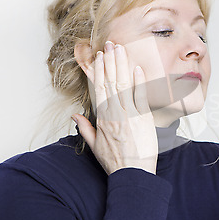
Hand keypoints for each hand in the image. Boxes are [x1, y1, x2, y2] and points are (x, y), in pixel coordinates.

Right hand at [72, 41, 157, 174]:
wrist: (132, 174)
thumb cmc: (115, 161)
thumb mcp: (95, 146)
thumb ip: (85, 128)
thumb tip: (74, 116)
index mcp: (102, 118)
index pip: (98, 89)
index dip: (98, 71)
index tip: (98, 57)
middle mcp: (114, 113)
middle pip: (110, 82)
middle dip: (110, 62)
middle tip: (109, 44)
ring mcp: (129, 115)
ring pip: (124, 85)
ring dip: (122, 65)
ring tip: (120, 49)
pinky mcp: (144, 119)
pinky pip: (140, 97)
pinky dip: (139, 82)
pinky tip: (137, 68)